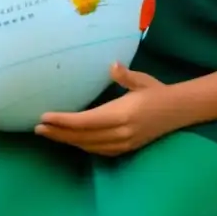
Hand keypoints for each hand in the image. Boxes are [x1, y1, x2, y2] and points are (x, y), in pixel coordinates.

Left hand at [34, 63, 176, 155]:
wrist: (180, 111)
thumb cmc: (157, 92)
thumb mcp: (142, 80)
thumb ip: (125, 75)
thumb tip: (113, 65)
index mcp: (123, 114)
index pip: (86, 121)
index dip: (64, 121)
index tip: (45, 117)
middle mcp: (122, 132)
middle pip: (83, 137)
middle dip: (59, 133)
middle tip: (37, 127)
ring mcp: (124, 143)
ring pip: (89, 145)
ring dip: (67, 140)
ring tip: (48, 133)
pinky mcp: (127, 148)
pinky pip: (99, 150)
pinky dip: (82, 145)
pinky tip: (71, 140)